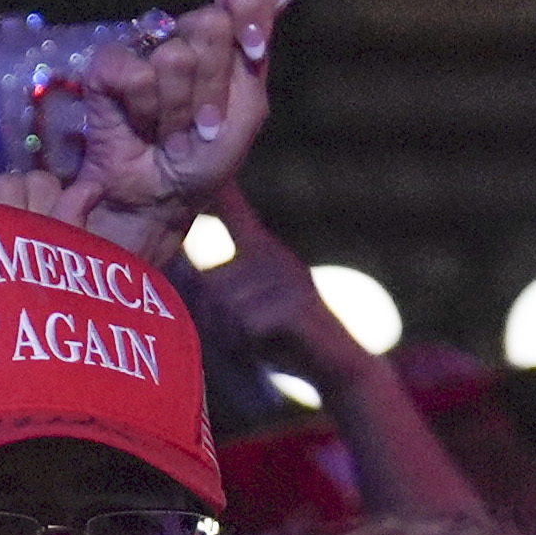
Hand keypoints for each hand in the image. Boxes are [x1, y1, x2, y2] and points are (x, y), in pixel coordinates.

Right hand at [73, 0, 287, 264]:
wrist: (162, 195)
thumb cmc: (208, 154)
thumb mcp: (248, 111)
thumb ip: (252, 58)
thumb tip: (263, 6)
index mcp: (230, 38)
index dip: (248, 3)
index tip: (253, 48)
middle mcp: (189, 34)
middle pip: (211, 24)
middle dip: (213, 87)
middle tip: (202, 121)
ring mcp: (146, 47)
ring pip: (175, 58)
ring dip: (179, 111)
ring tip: (173, 130)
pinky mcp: (108, 66)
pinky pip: (134, 74)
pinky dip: (144, 111)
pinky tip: (141, 126)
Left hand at [181, 183, 369, 386]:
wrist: (339, 365)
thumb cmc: (287, 341)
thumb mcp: (253, 307)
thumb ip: (224, 292)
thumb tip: (196, 287)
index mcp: (265, 254)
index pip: (238, 217)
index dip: (223, 193)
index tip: (214, 169)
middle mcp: (276, 257)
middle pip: (211, 285)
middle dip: (214, 321)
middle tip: (243, 339)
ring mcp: (288, 277)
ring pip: (225, 307)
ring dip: (231, 338)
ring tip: (260, 344)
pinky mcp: (296, 303)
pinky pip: (245, 325)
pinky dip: (250, 346)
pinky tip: (272, 348)